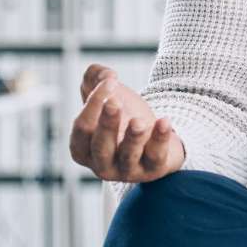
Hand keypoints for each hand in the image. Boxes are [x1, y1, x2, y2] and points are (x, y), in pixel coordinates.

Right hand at [68, 64, 184, 182]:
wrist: (154, 136)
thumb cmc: (123, 117)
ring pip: (128, 156)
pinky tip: (164, 121)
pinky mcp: (152, 170)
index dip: (93, 104)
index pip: (82, 128)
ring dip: (133, 138)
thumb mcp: (107, 95)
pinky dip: (160, 139)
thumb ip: (96, 78)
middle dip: (107, 124)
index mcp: (83, 148)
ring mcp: (128, 171)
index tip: (111, 81)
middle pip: (101, 146)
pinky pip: (156, 157)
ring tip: (138, 121)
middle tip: (114, 102)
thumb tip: (106, 75)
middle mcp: (102, 164)